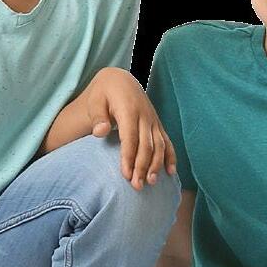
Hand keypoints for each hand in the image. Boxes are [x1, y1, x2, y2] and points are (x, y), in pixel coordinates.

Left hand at [84, 68, 177, 188]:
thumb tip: (99, 133)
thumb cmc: (104, 92)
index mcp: (129, 110)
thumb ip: (97, 116)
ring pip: (159, 145)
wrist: (120, 80)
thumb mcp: (96, 100)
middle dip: (142, 166)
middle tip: (137, 186)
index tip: (126, 175)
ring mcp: (153, 120)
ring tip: (151, 183)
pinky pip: (167, 141)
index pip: (130, 137)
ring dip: (156, 165)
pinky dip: (170, 156)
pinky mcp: (157, 124)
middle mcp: (145, 116)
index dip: (129, 157)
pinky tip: (170, 172)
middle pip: (147, 145)